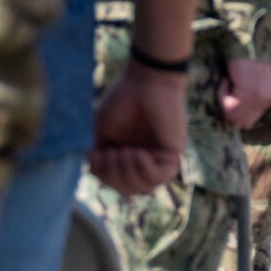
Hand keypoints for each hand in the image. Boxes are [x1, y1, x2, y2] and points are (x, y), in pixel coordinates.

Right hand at [89, 60, 187, 195]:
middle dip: (114, 177)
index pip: (114, 182)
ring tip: (127, 152)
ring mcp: (159, 157)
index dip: (103, 175)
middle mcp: (144, 159)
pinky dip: (145, 170)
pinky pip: (162, 177)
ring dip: (128, 173)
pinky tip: (139, 153)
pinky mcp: (174, 153)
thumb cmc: (122, 101)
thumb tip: (96, 177)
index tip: (96, 154)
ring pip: (144, 187)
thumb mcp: (101, 133)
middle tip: (113, 153)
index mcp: (126, 155)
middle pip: (128, 189)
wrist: (145, 81)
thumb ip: (99, 158)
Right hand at [220, 57, 270, 129]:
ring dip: (225, 100)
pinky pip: (226, 105)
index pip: (249, 121)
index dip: (236, 110)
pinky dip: (222, 93)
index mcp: (270, 98)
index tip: (232, 93)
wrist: (247, 41)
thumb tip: (234, 115)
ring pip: (231, 116)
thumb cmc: (246, 58)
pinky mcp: (248, 95)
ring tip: (230, 81)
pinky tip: (228, 78)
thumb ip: (248, 97)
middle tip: (229, 88)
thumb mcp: (253, 82)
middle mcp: (267, 101)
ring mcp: (258, 100)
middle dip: (230, 109)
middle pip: (241, 123)